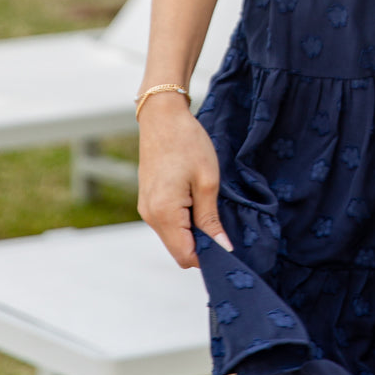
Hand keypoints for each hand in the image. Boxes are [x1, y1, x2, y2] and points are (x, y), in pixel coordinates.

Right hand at [136, 94, 233, 268]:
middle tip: (224, 226)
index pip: (185, 256)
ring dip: (193, 232)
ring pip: (173, 237)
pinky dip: (183, 221)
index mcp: (164, 213)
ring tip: (211, 208)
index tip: (228, 246)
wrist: (163, 116)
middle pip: (178, 249)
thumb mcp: (207, 181)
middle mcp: (150, 216)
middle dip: (201, 245)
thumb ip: (211, 220)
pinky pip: (167, 223)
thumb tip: (222, 249)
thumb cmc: (188, 143)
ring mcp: (146, 208)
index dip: (208, 257)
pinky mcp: (148, 200)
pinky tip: (198, 202)